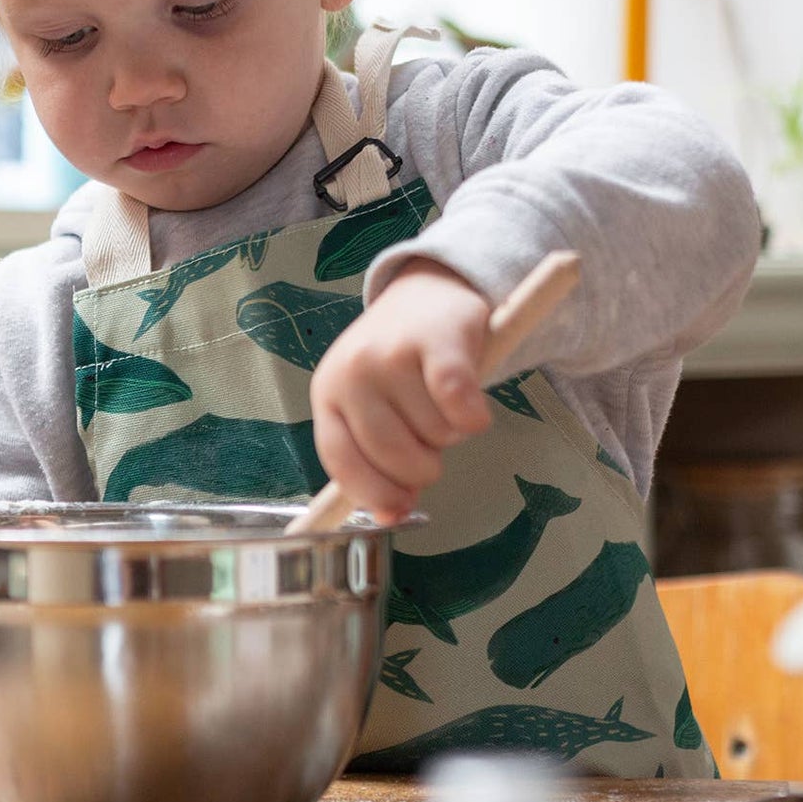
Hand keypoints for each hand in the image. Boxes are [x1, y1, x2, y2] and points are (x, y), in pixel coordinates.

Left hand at [311, 258, 492, 523]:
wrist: (429, 287)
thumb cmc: (399, 359)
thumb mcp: (370, 403)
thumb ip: (375, 456)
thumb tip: (392, 515)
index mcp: (328, 392)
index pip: (341, 461)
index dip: (374, 493)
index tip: (398, 509)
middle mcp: (352, 372)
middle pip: (393, 456)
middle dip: (423, 466)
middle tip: (432, 443)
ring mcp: (393, 354)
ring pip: (434, 435)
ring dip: (451, 433)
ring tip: (444, 401)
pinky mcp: (438, 342)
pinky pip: (461, 408)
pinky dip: (474, 418)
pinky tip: (474, 407)